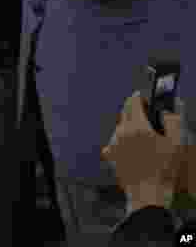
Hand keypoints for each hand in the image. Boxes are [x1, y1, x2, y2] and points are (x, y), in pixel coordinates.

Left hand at [102, 91, 183, 212]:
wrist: (150, 193)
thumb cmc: (164, 170)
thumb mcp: (177, 143)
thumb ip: (174, 120)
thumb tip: (169, 108)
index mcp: (137, 126)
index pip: (133, 101)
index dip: (142, 97)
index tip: (148, 99)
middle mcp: (122, 132)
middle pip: (125, 112)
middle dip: (136, 110)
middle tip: (149, 115)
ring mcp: (115, 144)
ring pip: (120, 126)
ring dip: (130, 125)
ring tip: (144, 134)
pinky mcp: (112, 155)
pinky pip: (115, 141)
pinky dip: (123, 140)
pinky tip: (134, 147)